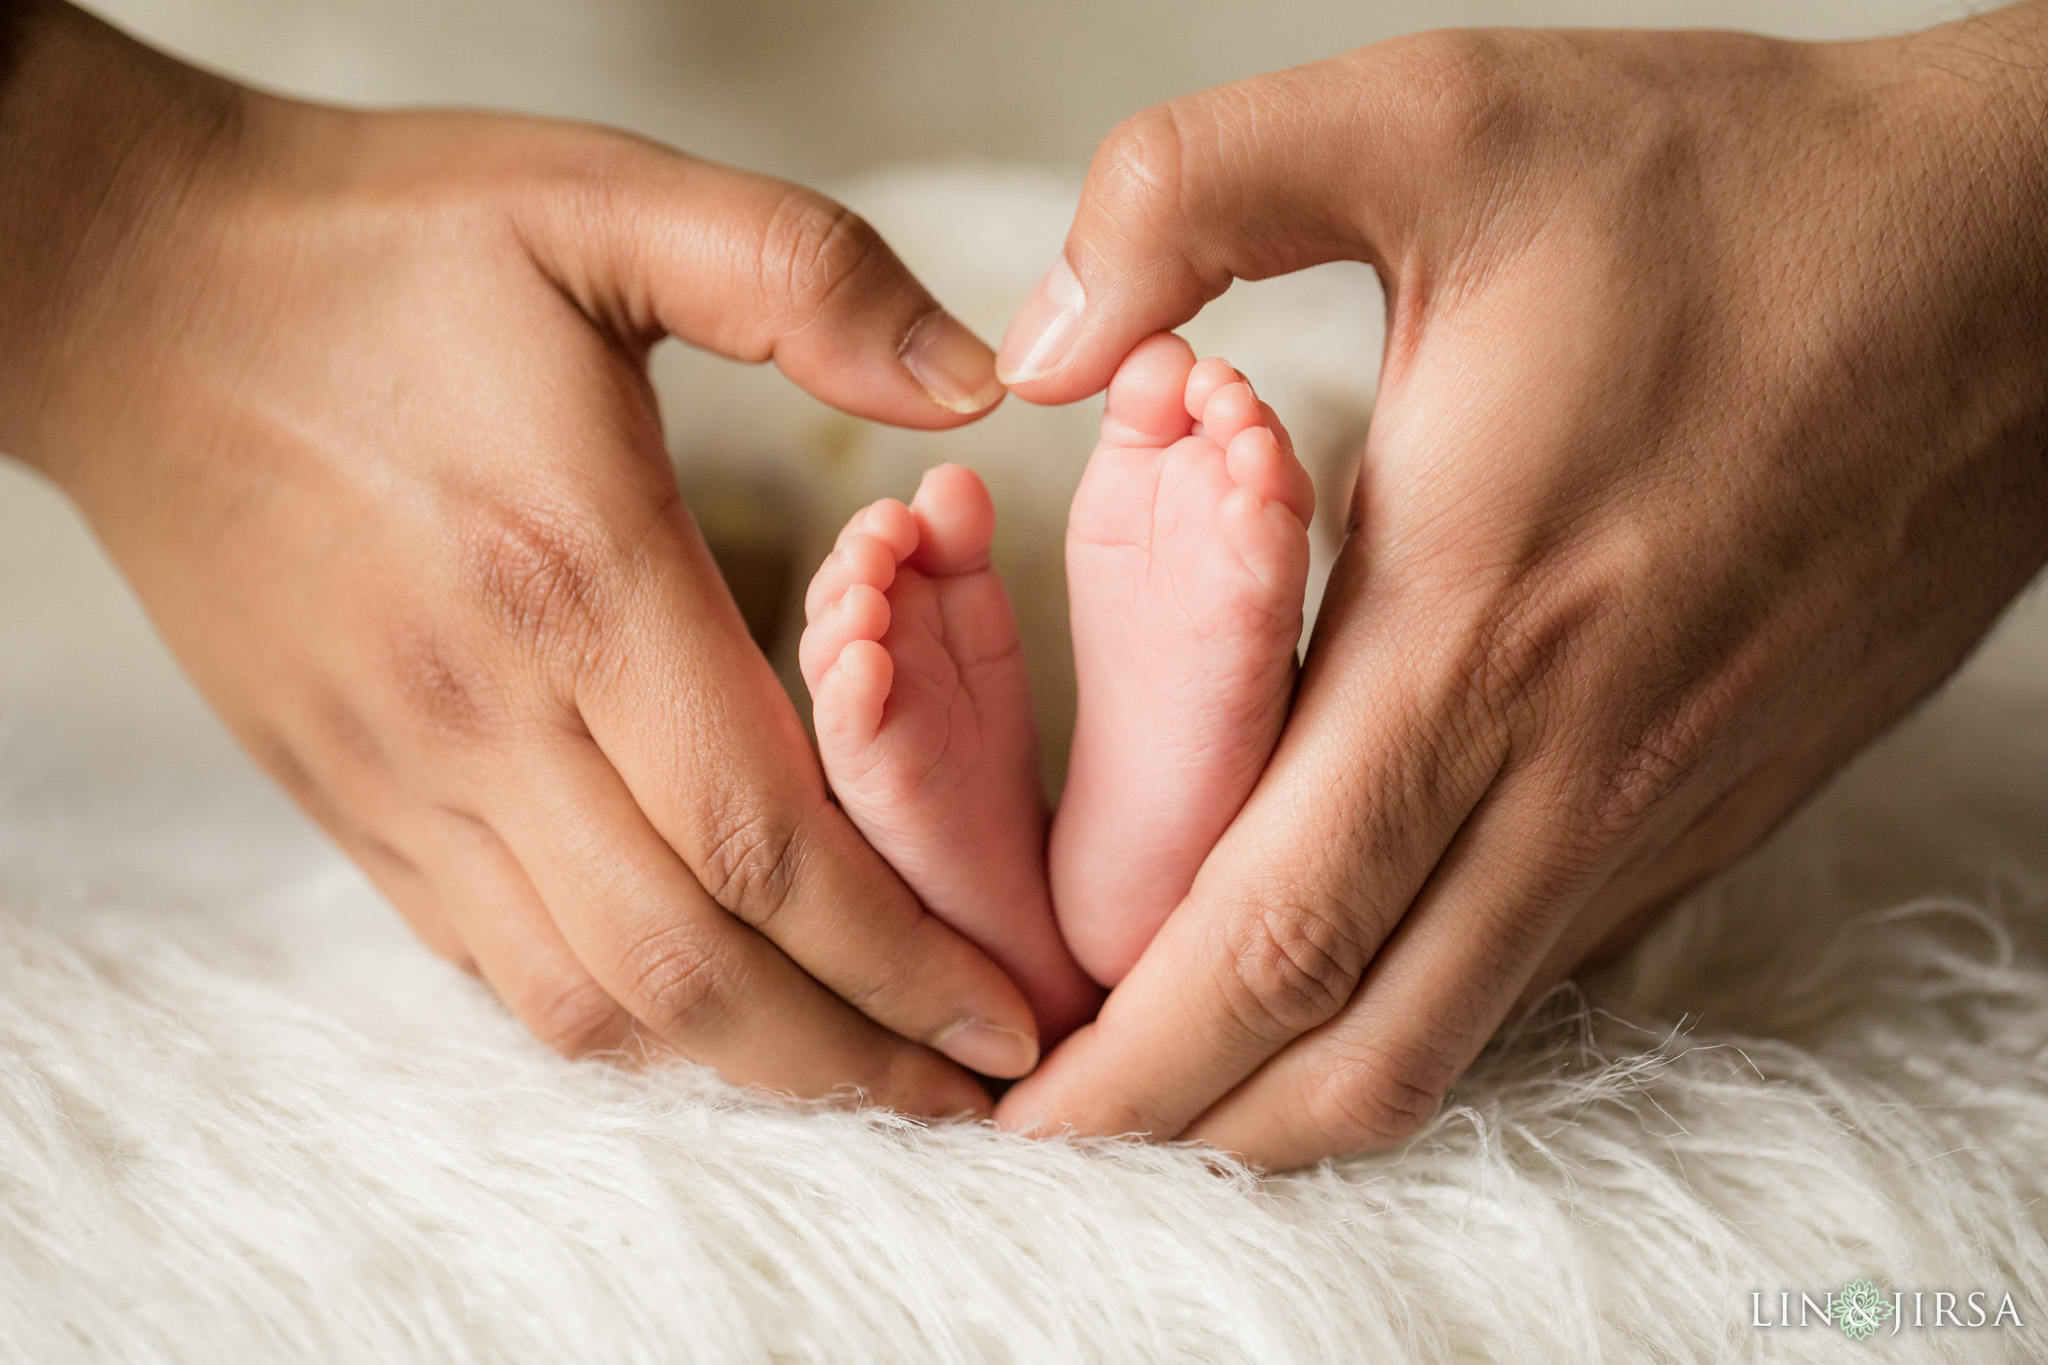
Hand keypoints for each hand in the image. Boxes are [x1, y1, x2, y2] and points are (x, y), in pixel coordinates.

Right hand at [0, 1, 1038, 1110]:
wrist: (128, 285)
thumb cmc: (372, 244)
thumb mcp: (603, 199)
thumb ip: (806, 278)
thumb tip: (975, 384)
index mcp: (576, 578)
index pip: (761, 838)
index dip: (898, 953)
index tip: (1001, 1013)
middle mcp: (485, 711)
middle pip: (688, 965)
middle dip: (849, 1057)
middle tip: (970, 1099)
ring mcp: (401, 771)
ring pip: (582, 996)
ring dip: (737, 1067)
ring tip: (859, 1087)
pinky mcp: (345, 790)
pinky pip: (484, 958)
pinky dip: (608, 1019)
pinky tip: (695, 1021)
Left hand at [994, 7, 2047, 1164]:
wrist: (2022, 261)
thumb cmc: (1740, 194)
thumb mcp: (1447, 120)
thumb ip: (1197, 194)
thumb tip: (1038, 336)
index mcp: (1476, 630)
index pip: (1272, 930)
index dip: (1124, 1058)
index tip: (1002, 1107)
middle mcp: (1574, 767)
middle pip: (1349, 1048)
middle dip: (1176, 1127)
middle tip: (1040, 1147)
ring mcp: (1657, 809)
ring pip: (1451, 1038)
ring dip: (1287, 1096)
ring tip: (1156, 1096)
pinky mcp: (1712, 805)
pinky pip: (1531, 966)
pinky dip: (1403, 1011)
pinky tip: (1326, 976)